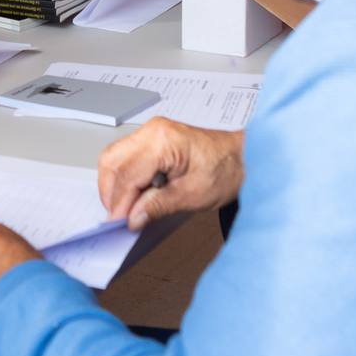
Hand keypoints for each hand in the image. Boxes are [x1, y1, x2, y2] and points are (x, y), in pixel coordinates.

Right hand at [98, 118, 244, 230]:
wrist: (244, 158)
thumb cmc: (228, 169)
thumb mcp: (193, 196)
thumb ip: (157, 206)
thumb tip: (132, 218)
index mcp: (162, 140)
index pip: (127, 174)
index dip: (119, 203)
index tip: (118, 224)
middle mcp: (152, 131)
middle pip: (112, 162)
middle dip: (111, 193)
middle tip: (120, 218)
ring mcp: (151, 133)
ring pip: (114, 159)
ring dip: (117, 186)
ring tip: (129, 209)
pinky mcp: (153, 139)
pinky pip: (126, 157)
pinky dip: (126, 179)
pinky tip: (137, 195)